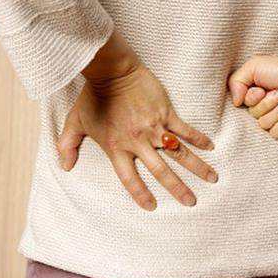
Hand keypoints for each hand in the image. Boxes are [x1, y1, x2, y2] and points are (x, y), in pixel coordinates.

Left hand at [57, 33, 216, 210]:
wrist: (111, 71)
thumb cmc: (92, 97)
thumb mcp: (76, 122)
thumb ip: (68, 145)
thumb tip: (64, 166)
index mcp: (117, 148)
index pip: (130, 179)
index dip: (140, 194)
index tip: (152, 207)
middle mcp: (138, 142)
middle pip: (162, 171)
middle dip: (179, 189)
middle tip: (192, 202)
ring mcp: (154, 127)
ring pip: (180, 153)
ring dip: (197, 167)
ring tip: (213, 178)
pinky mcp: (166, 112)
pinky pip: (185, 130)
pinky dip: (199, 139)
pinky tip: (211, 147)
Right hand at [227, 55, 277, 138]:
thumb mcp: (254, 66)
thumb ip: (235, 81)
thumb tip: (236, 102)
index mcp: (258, 90)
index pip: (244, 103)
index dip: (252, 98)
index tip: (262, 89)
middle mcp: (267, 104)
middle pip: (254, 114)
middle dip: (268, 103)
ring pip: (264, 124)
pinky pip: (276, 134)